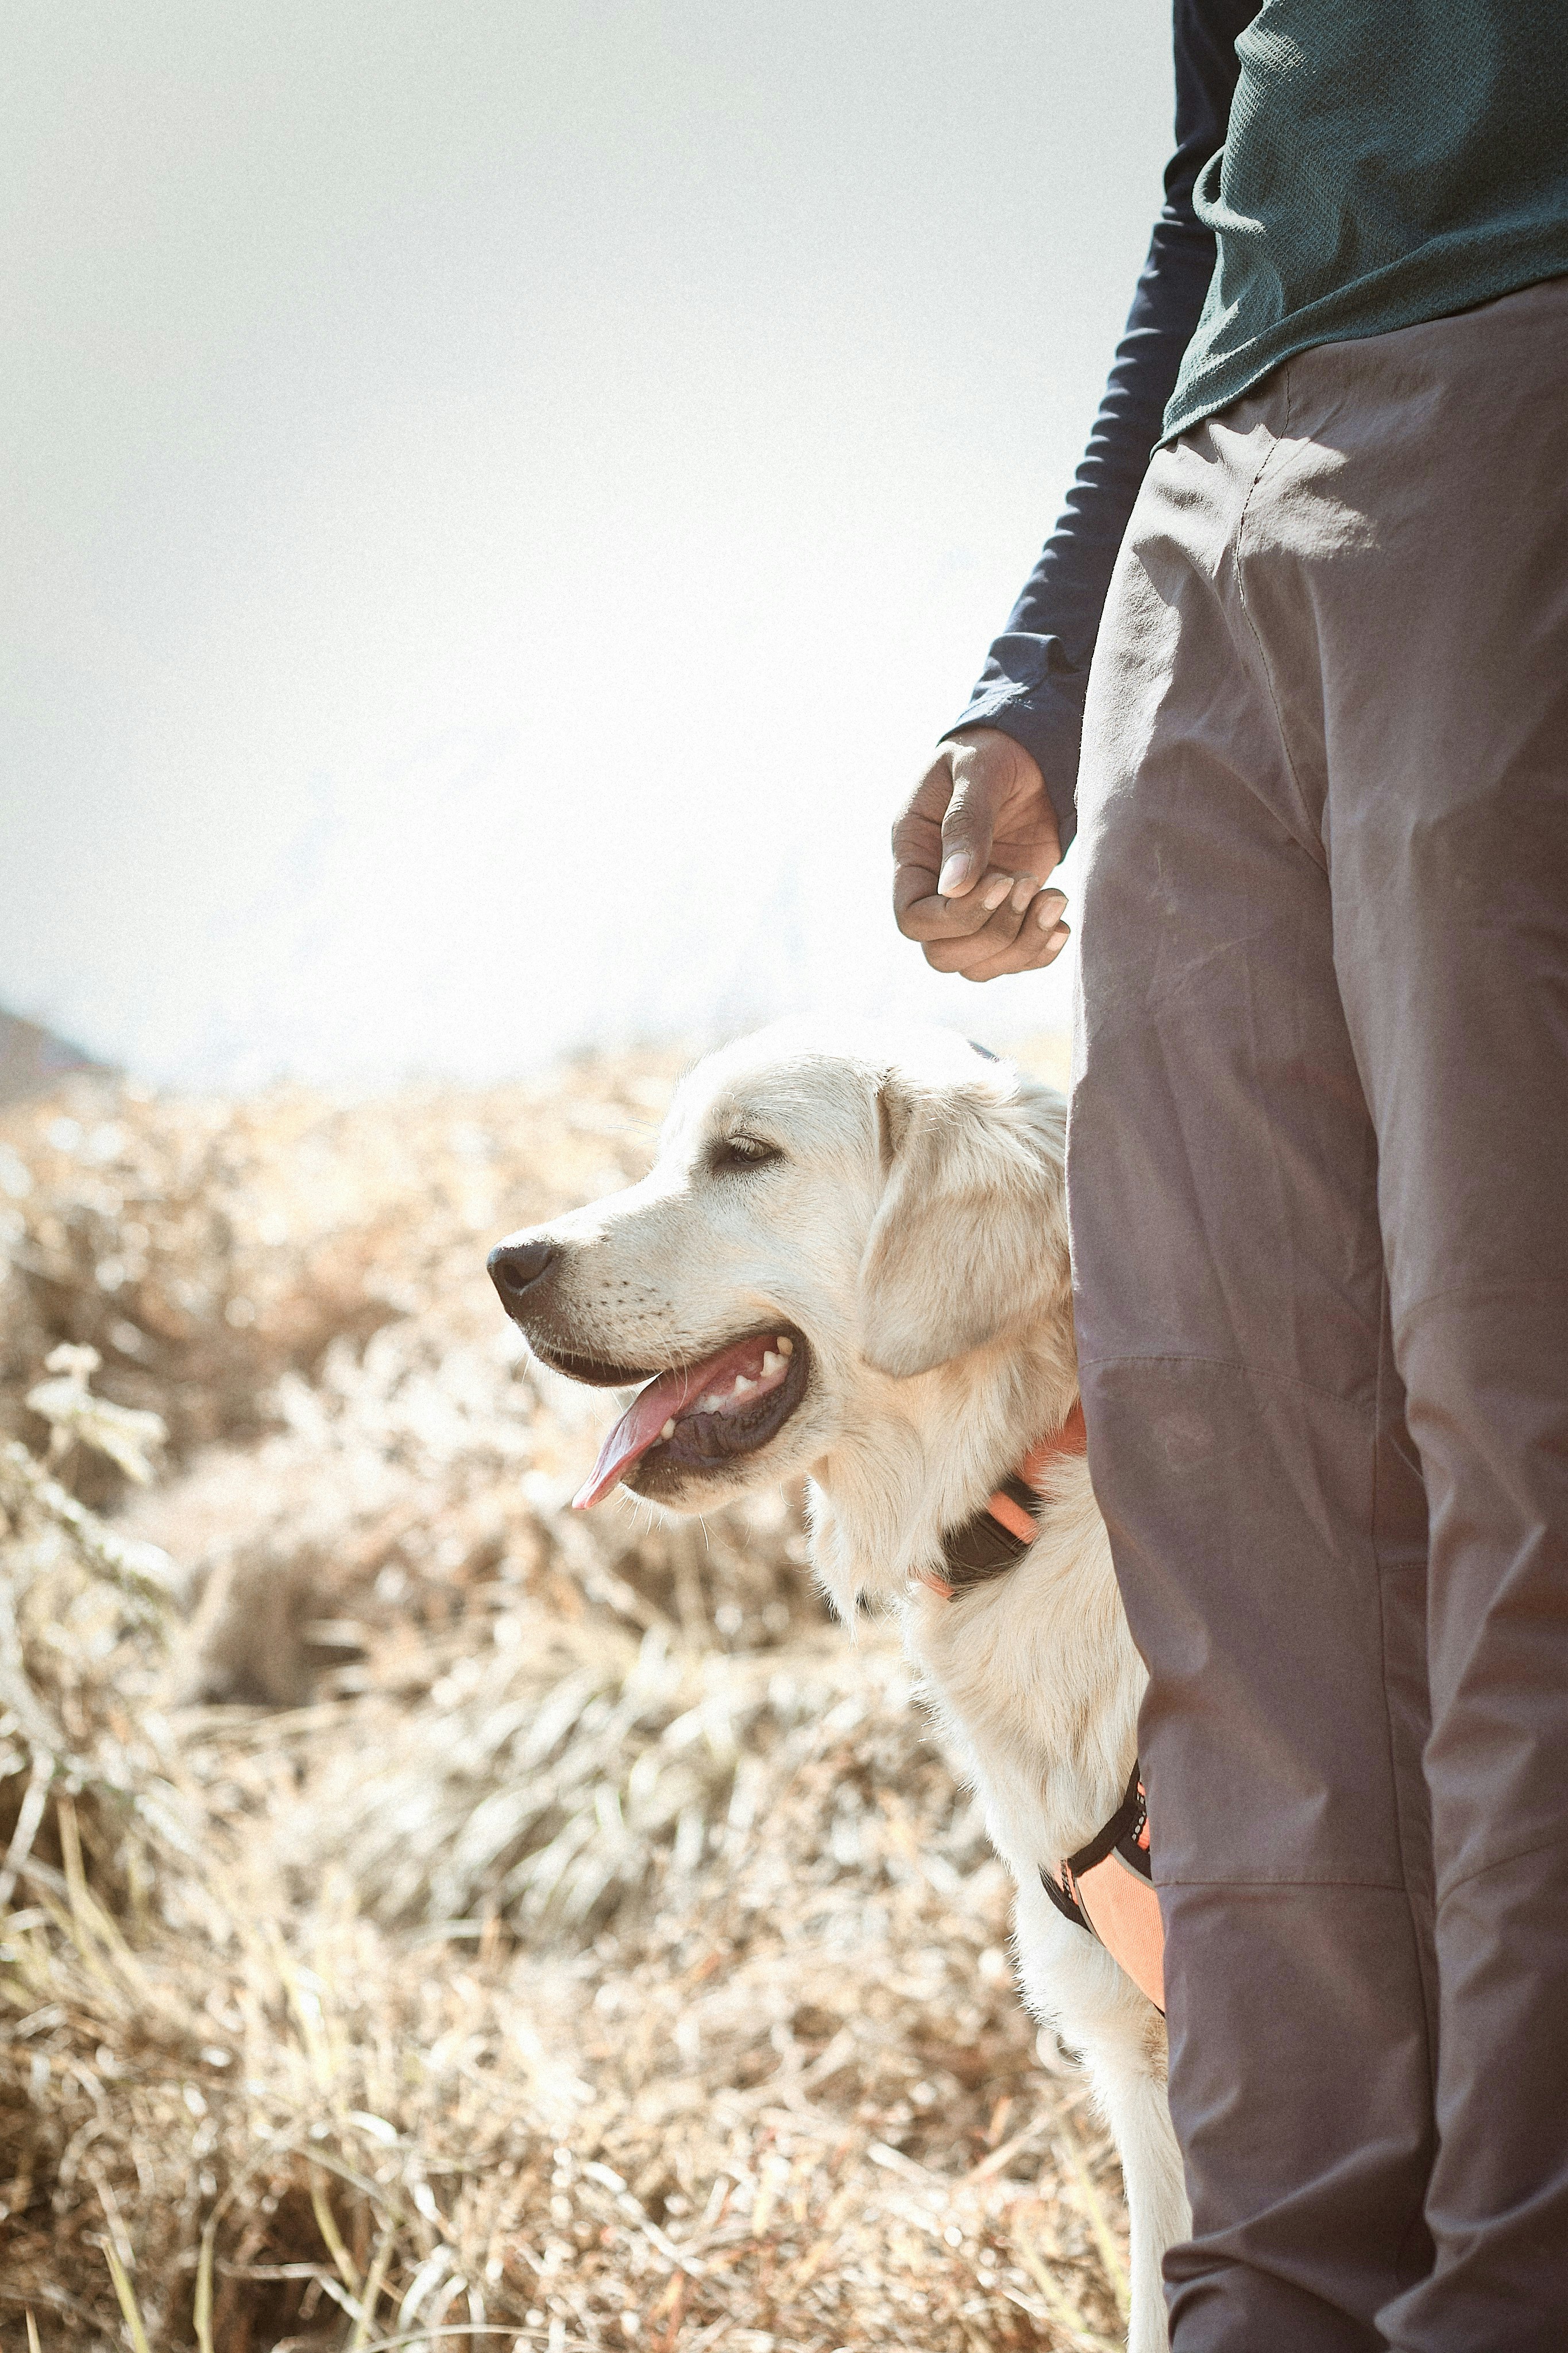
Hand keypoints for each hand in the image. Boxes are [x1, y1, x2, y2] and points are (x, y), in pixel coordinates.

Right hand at [892, 728, 1068, 980]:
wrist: (1026, 753)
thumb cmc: (991, 753)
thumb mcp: (976, 773)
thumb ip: (965, 823)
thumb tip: (954, 886)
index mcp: (913, 856)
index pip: (913, 918)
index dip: (956, 916)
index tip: (1003, 879)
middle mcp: (935, 892)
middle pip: (943, 955)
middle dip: (993, 932)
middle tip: (1029, 882)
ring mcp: (971, 908)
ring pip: (979, 966)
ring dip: (1022, 944)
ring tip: (1056, 896)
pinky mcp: (1007, 914)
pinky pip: (1012, 960)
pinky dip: (1039, 952)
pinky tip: (1061, 921)